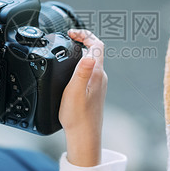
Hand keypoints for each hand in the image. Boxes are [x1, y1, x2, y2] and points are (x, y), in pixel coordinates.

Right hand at [58, 29, 105, 166]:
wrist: (84, 136)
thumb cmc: (78, 117)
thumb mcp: (75, 92)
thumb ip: (82, 72)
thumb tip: (90, 54)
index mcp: (97, 74)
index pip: (97, 45)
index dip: (85, 34)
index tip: (71, 33)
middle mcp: (101, 77)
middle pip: (96, 50)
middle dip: (83, 40)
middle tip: (68, 38)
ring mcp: (99, 85)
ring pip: (93, 61)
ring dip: (82, 52)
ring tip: (68, 49)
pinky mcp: (94, 92)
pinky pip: (90, 71)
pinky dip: (81, 64)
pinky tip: (71, 70)